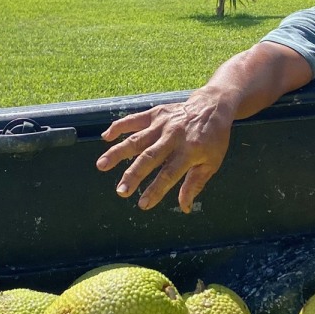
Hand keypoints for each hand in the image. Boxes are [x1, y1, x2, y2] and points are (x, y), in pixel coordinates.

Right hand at [95, 96, 233, 211]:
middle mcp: (173, 137)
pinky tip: (106, 137)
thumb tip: (184, 208)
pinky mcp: (155, 114)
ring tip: (101, 165)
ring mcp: (162, 124)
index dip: (155, 190)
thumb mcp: (212, 163)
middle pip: (149, 158)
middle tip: (120, 191)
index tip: (143, 204)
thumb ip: (195, 184)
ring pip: (136, 139)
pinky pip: (134, 120)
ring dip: (117, 152)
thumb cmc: (213, 138)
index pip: (169, 174)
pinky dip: (119, 127)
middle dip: (133, 175)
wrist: (213, 105)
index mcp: (190, 151)